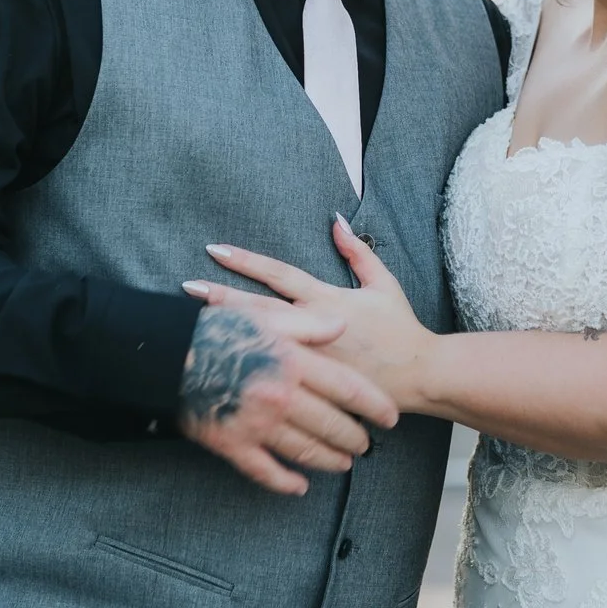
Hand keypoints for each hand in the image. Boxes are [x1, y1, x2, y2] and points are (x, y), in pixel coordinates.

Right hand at [177, 294, 398, 495]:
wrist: (167, 355)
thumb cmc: (218, 330)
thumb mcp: (267, 318)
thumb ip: (309, 323)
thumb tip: (343, 324)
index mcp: (293, 363)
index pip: (348, 389)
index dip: (374, 406)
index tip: (390, 418)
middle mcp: (282, 396)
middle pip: (333, 425)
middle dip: (355, 438)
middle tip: (366, 445)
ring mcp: (258, 425)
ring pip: (307, 451)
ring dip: (331, 460)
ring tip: (344, 463)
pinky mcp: (234, 445)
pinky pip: (267, 472)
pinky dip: (286, 482)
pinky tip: (300, 487)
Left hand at [188, 219, 438, 406]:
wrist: (420, 375)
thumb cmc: (401, 329)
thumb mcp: (383, 284)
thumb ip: (358, 252)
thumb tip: (336, 221)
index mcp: (327, 301)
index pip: (279, 274)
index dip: (246, 260)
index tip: (215, 250)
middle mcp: (313, 329)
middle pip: (258, 309)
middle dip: (221, 297)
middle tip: (186, 288)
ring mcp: (310, 359)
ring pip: (261, 342)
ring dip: (228, 330)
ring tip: (193, 322)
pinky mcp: (313, 386)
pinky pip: (276, 375)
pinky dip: (250, 367)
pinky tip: (224, 366)